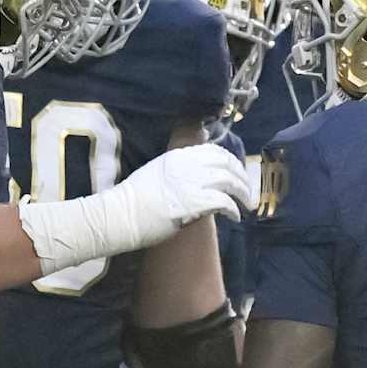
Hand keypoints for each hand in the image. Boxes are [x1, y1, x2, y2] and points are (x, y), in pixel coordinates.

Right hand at [129, 143, 252, 227]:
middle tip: (245, 190)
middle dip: (241, 177)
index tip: (236, 172)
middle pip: (226, 164)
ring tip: (244, 204)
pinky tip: (235, 216)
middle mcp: (187, 165)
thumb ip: (176, 171)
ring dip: (241, 193)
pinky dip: (233, 209)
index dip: (230, 161)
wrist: (121, 215)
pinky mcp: (194, 202)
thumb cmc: (133, 201)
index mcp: (177, 156)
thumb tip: (194, 179)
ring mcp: (190, 183)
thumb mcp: (156, 173)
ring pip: (229, 181)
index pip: (213, 151)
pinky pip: (224, 202)